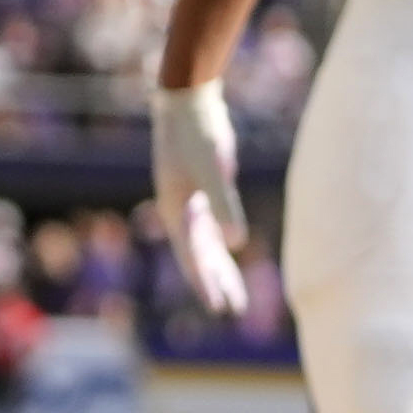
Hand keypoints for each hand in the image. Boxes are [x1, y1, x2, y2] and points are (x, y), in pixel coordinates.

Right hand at [152, 81, 252, 317]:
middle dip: (214, 282)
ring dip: (220, 267)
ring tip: (235, 293)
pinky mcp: (204, 189)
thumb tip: (237, 244)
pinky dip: (222, 242)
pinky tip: (232, 250)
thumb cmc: (198, 136)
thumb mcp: (213, 171)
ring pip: (207, 243)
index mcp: (176, 212)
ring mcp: (192, 200)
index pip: (191, 257)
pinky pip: (213, 224)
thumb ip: (224, 206)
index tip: (218, 307)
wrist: (190, 102)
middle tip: (229, 309)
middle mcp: (181, 211)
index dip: (205, 283)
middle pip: (198, 256)